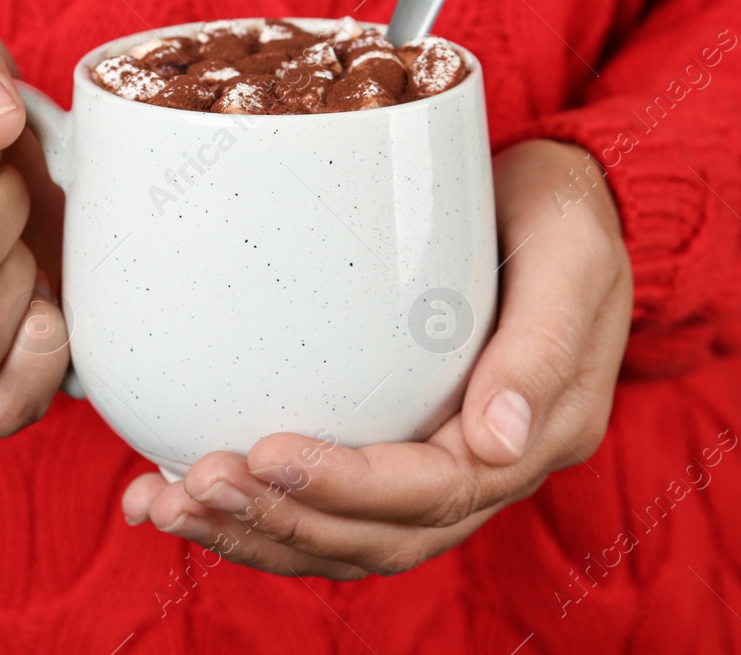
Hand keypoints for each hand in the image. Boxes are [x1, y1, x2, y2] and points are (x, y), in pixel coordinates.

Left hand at [121, 139, 632, 577]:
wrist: (560, 202)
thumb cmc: (564, 213)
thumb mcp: (571, 254)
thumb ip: (541, 344)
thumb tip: (495, 441)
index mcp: (538, 434)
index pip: (435, 492)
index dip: (346, 486)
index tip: (265, 452)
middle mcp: (489, 468)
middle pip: (379, 534)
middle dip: (282, 520)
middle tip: (197, 485)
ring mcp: (443, 465)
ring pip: (346, 538)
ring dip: (256, 532)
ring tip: (168, 505)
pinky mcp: (398, 444)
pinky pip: (328, 507)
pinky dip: (257, 513)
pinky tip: (178, 494)